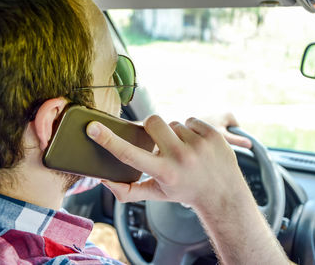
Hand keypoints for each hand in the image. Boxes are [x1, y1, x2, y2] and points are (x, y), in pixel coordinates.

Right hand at [86, 115, 247, 206]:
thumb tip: (104, 180)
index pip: (129, 154)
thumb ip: (128, 190)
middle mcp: (181, 158)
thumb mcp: (156, 194)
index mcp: (163, 173)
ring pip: (174, 122)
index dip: (108, 139)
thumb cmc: (184, 191)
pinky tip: (197, 146)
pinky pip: (191, 120)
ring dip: (175, 134)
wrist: (222, 193)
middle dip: (154, 129)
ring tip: (185, 151)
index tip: (92, 126)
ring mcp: (199, 145)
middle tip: (162, 143)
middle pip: (153, 121)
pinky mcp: (213, 135)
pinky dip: (191, 131)